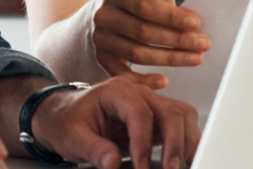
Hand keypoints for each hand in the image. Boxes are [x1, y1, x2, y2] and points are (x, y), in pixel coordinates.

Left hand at [30, 73, 200, 168]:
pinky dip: (188, 141)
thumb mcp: (72, 137)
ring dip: (187, 142)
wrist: (64, 116)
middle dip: (174, 143)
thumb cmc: (67, 122)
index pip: (140, 113)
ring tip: (184, 166)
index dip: (144, 142)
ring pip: (183, 116)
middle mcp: (139, 93)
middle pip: (170, 112)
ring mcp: (151, 104)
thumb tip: (113, 163)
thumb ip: (93, 149)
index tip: (141, 166)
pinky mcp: (157, 118)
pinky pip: (182, 125)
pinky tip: (187, 160)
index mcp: (116, 91)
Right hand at [88, 0, 209, 75]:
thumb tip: (191, 26)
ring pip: (136, 54)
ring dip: (169, 58)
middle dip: (177, 39)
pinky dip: (144, 80)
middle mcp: (104, 16)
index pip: (145, 6)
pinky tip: (164, 80)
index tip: (196, 24)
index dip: (171, 17)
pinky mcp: (101, 59)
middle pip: (143, 32)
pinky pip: (123, 75)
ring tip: (195, 58)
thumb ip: (164, 4)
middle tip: (203, 44)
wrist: (95, 16)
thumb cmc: (130, 5)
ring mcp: (100, 39)